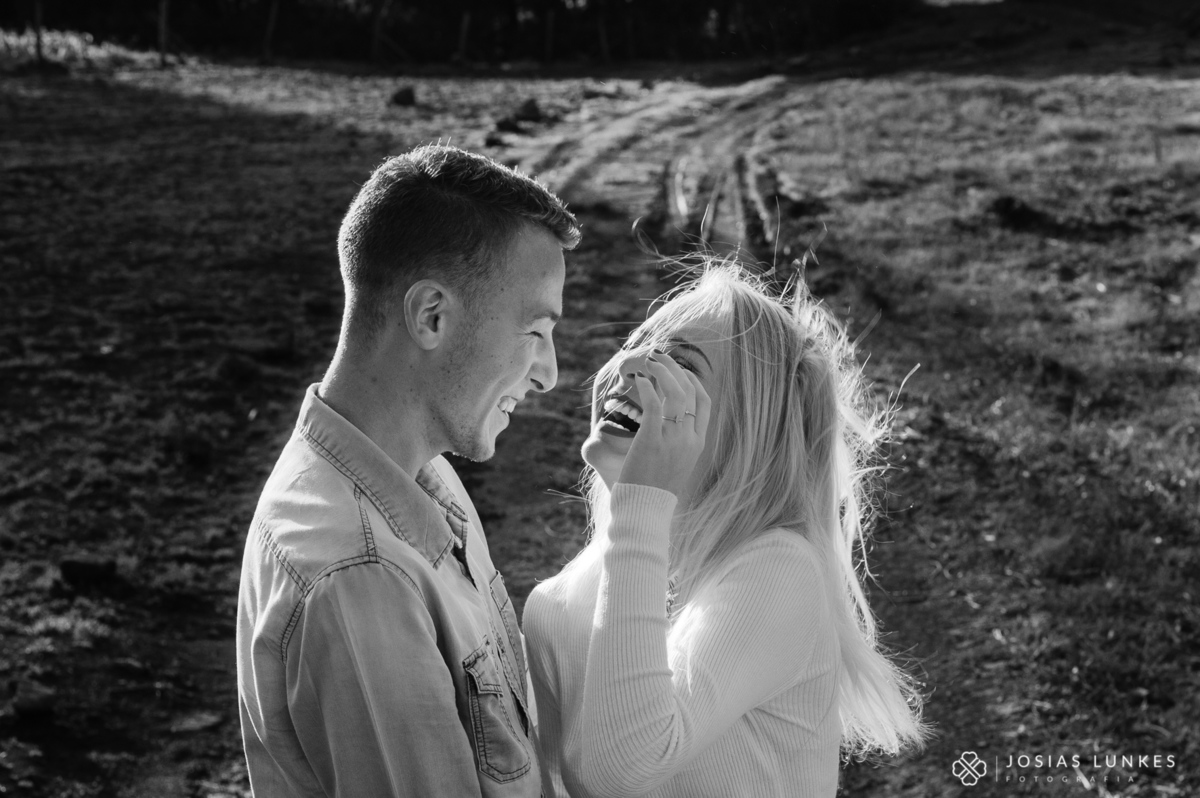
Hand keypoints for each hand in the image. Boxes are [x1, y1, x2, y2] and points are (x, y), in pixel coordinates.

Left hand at [616, 352, 711, 497]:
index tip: (680, 371)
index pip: (704, 402)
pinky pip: (653, 405)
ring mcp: (672, 439)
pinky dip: (647, 388)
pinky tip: (640, 380)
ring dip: (662, 372)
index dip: (693, 381)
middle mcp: (689, 438)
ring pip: (675, 393)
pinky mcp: (652, 440)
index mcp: (698, 443)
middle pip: (690, 392)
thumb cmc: (655, 488)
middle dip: (675, 369)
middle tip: (659, 357)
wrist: (645, 509)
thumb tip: (666, 422)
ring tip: (649, 362)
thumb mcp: (677, 463)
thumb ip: (677, 442)